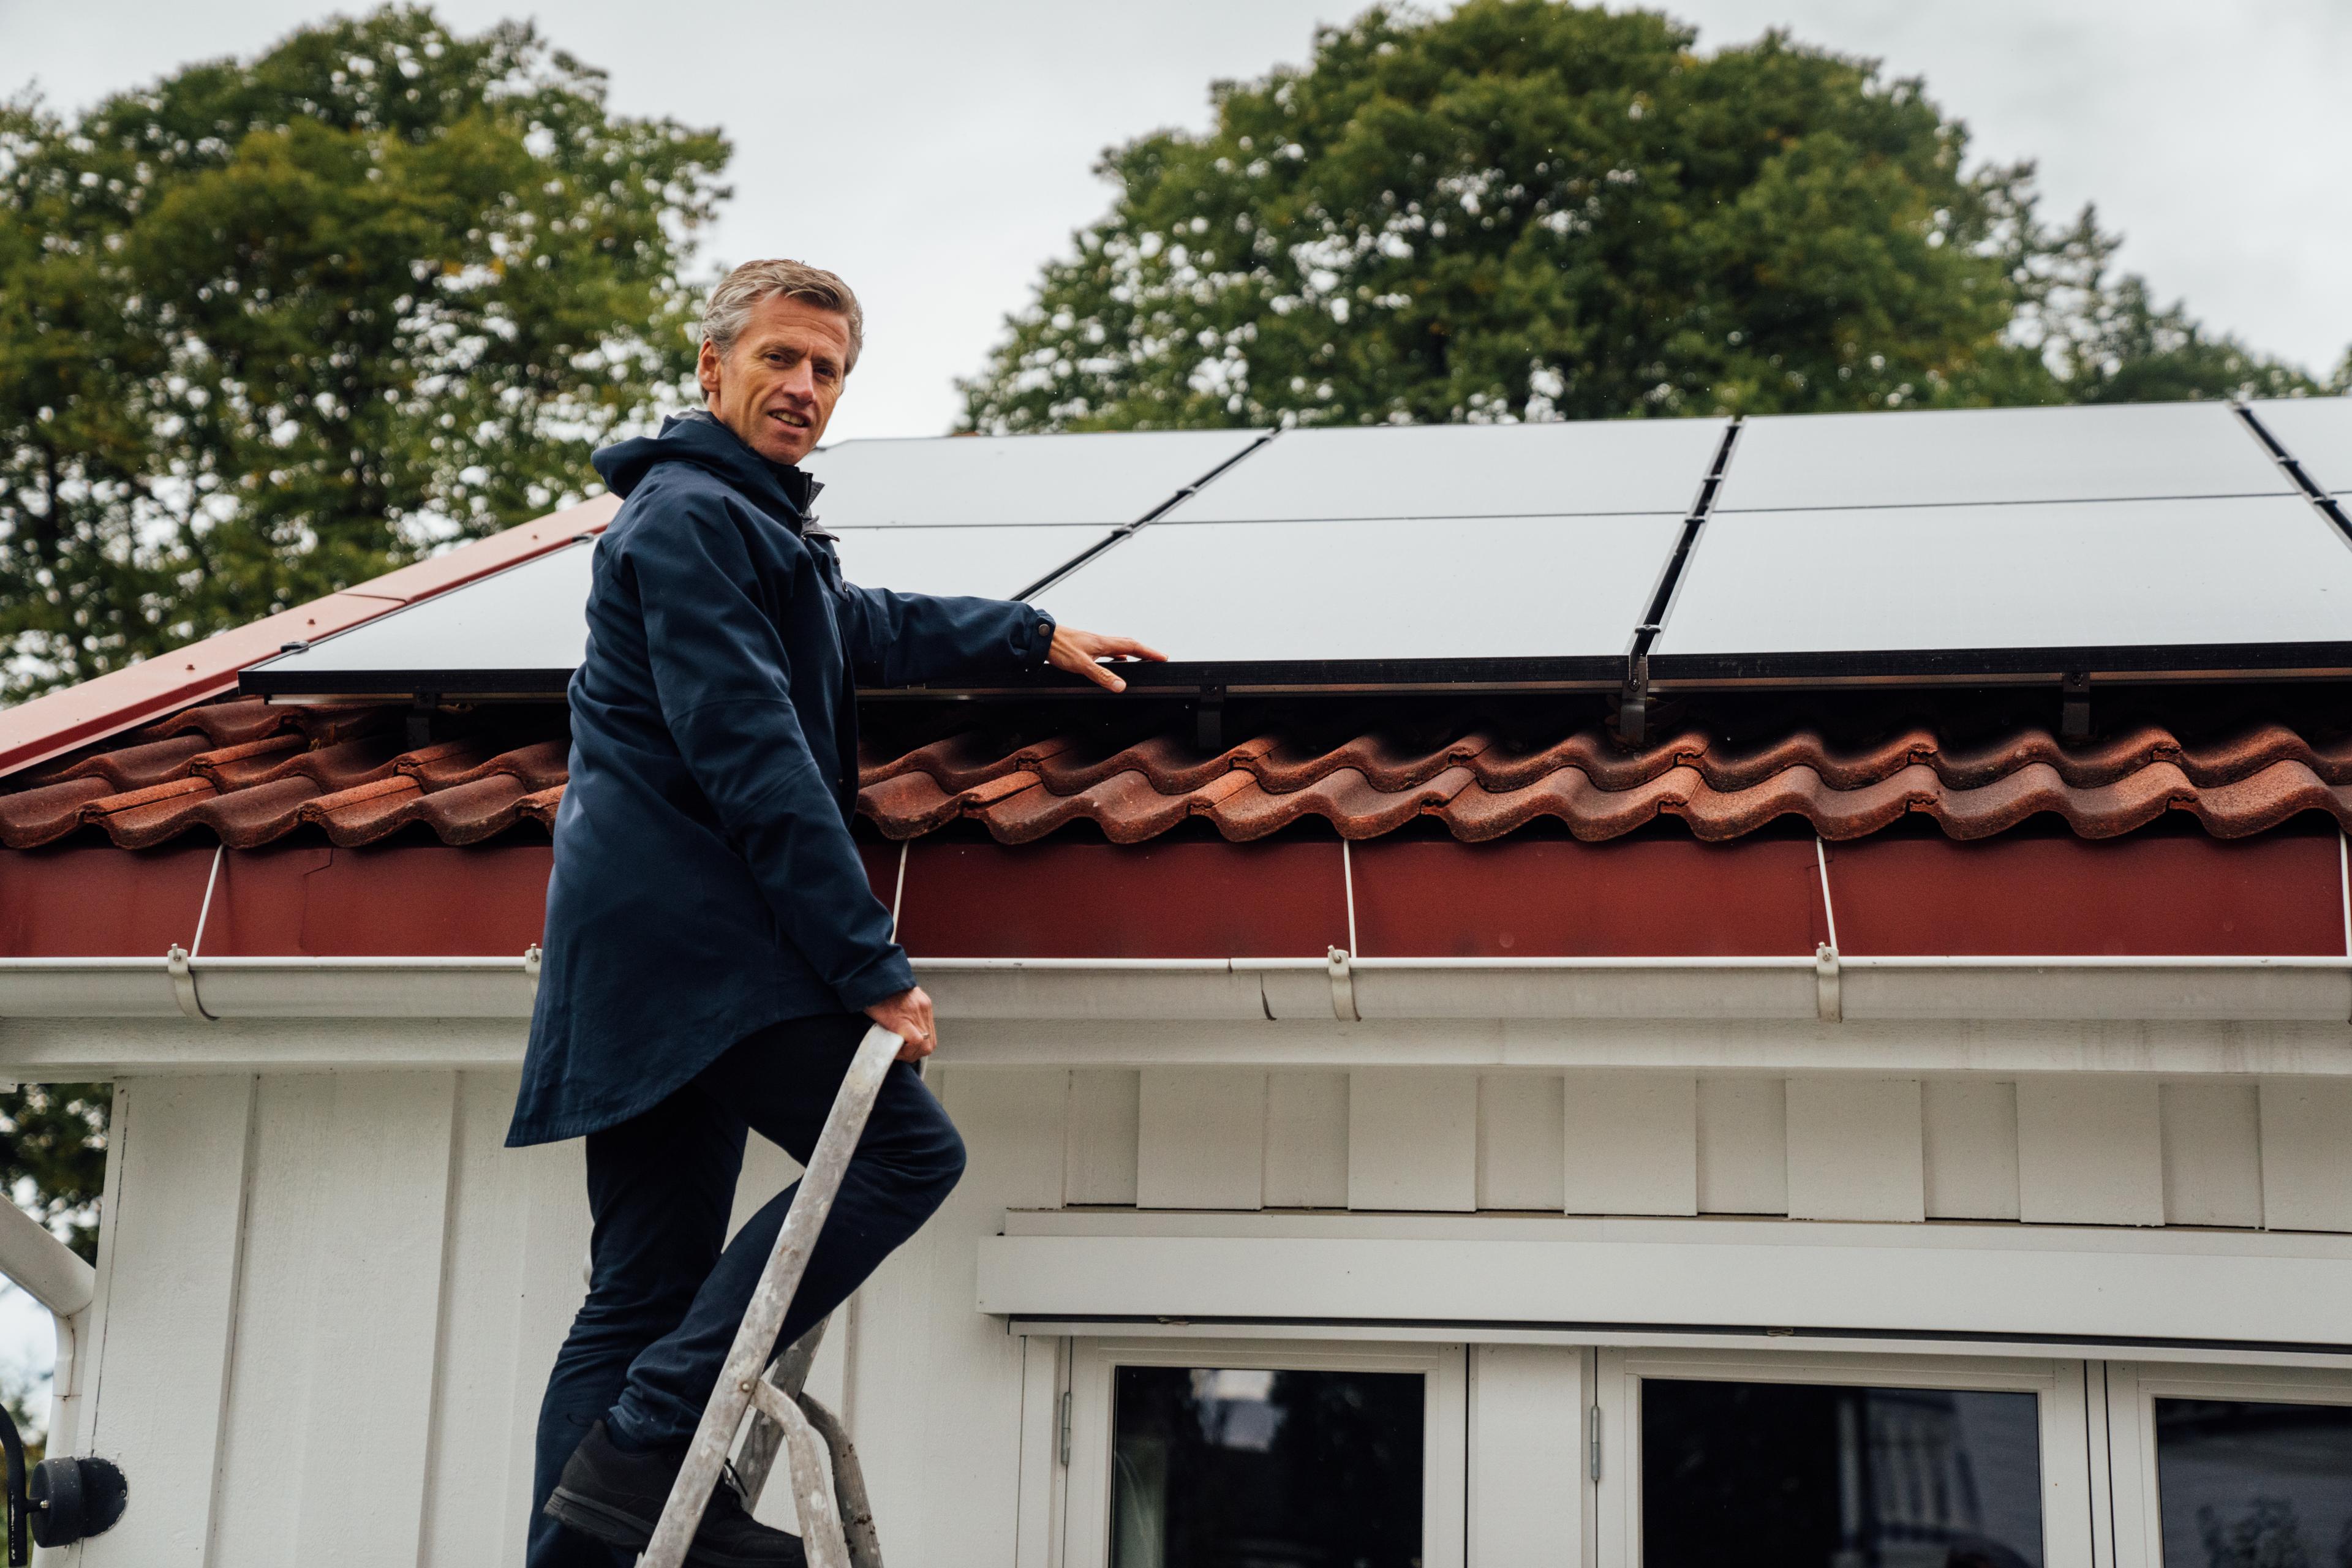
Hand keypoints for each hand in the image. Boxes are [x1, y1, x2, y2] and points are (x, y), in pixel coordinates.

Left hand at [865, 985, 937, 1061]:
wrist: (879, 975)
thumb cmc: (873, 997)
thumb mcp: (877, 1020)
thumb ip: (889, 1035)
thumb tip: (896, 1048)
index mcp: (902, 1017)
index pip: (917, 1043)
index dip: (908, 1053)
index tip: (898, 1053)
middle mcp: (917, 1011)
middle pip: (928, 1045)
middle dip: (915, 1053)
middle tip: (903, 1052)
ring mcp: (924, 1006)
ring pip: (931, 1038)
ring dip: (921, 1045)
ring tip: (907, 1043)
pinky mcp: (926, 1002)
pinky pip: (930, 1025)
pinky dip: (922, 1033)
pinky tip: (911, 1031)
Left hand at [1047, 625, 1167, 692]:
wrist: (1041, 637)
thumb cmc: (1059, 648)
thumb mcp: (1082, 665)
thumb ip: (1102, 676)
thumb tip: (1121, 685)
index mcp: (1103, 643)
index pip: (1133, 646)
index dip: (1149, 652)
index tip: (1162, 657)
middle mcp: (1100, 641)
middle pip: (1129, 645)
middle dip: (1144, 652)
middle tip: (1156, 658)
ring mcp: (1093, 643)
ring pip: (1117, 647)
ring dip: (1131, 653)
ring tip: (1139, 662)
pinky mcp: (1085, 647)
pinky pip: (1107, 651)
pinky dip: (1115, 657)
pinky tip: (1113, 664)